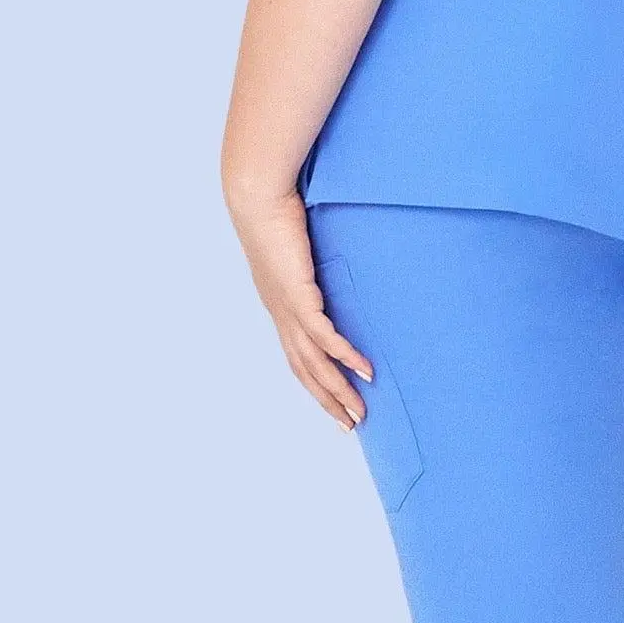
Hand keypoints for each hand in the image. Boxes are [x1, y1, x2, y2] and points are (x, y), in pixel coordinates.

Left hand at [225, 188, 374, 433]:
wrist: (258, 198)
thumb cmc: (277, 212)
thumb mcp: (298, 242)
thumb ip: (313, 256)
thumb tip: (333, 254)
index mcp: (280, 306)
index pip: (298, 357)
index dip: (316, 383)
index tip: (335, 404)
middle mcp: (282, 315)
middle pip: (306, 370)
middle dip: (329, 399)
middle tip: (352, 423)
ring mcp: (289, 309)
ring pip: (315, 363)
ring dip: (338, 390)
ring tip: (359, 411)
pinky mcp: (300, 297)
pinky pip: (325, 337)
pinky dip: (345, 357)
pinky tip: (365, 370)